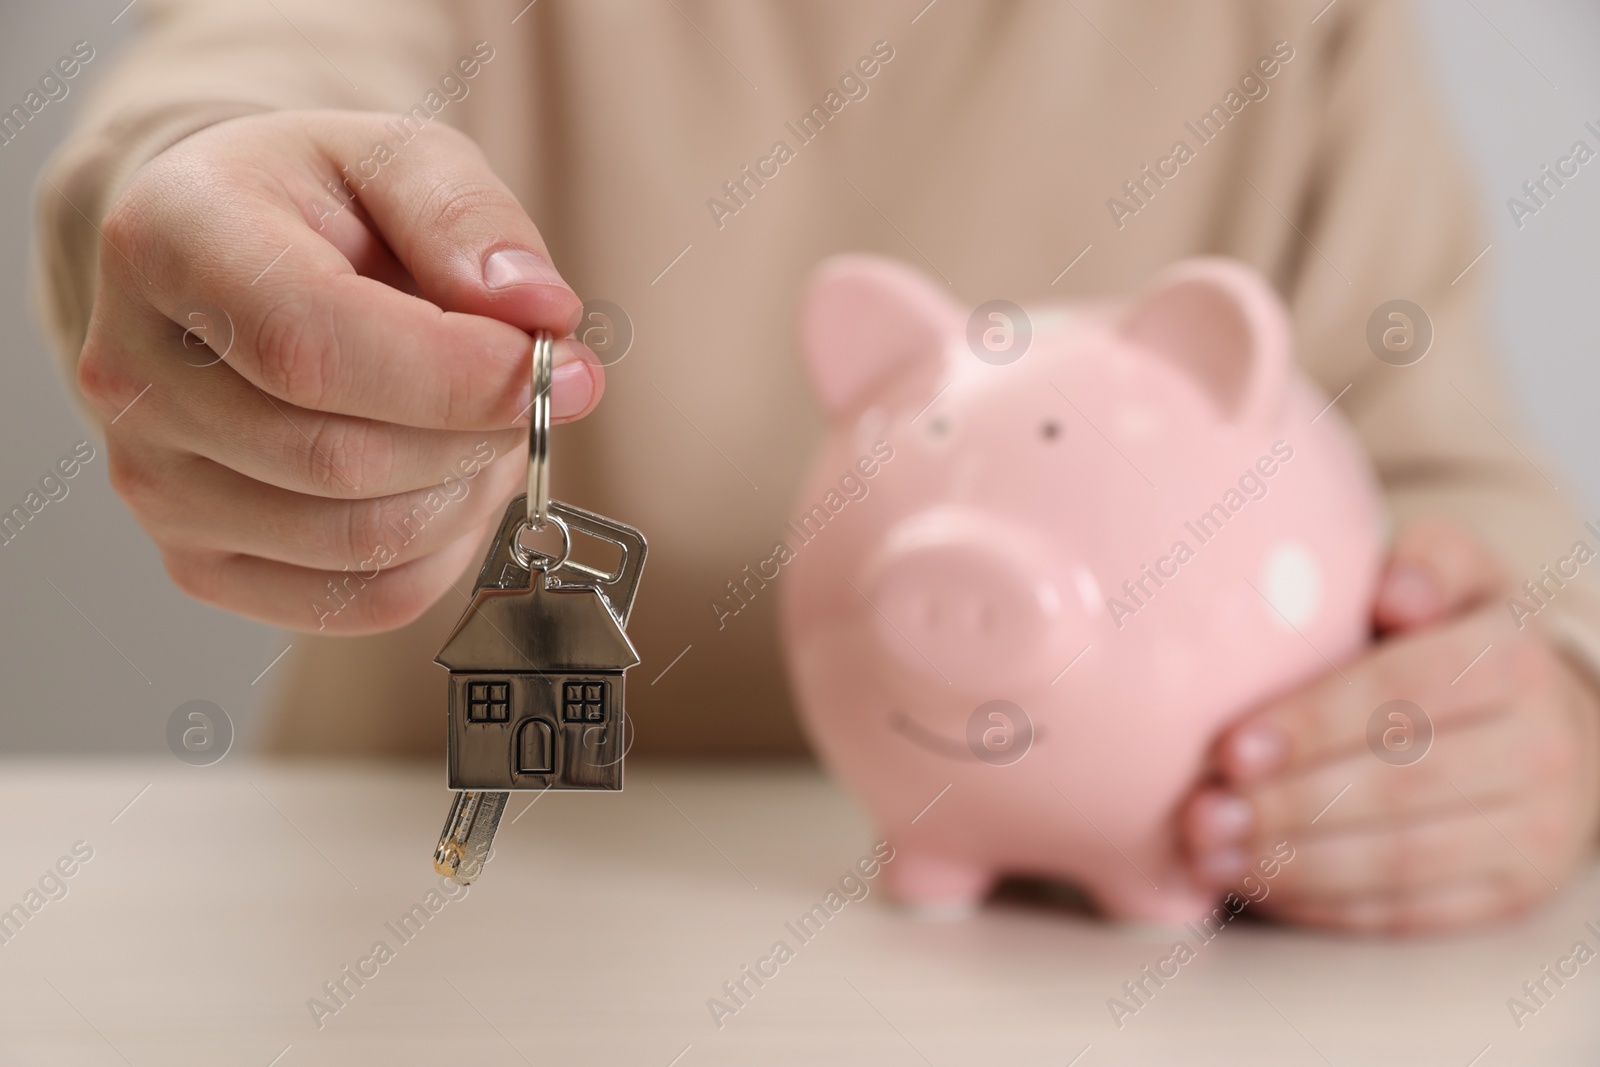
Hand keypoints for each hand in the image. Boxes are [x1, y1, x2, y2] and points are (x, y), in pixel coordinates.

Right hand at [77, 111, 598, 632]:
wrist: (237, 263)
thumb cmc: (319, 209)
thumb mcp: (399, 156)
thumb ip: (469, 218)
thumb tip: (536, 312)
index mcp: (168, 244)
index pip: (315, 348)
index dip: (460, 377)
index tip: (561, 365)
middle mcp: (134, 375)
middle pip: (345, 460)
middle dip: (479, 433)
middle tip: (530, 389)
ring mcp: (155, 482)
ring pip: (365, 542)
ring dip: (468, 491)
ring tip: (482, 424)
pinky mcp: (200, 560)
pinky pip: (364, 600)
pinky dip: (443, 551)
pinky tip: (447, 481)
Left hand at [1182, 518, 1599, 932]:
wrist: (1557, 721)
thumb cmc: (1460, 636)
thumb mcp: (1456, 574)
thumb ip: (1425, 563)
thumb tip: (1394, 593)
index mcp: (1515, 662)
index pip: (1403, 695)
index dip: (1312, 726)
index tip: (1229, 749)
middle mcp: (1542, 752)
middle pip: (1399, 785)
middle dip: (1287, 805)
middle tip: (1199, 814)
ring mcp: (1536, 834)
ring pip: (1402, 861)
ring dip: (1294, 864)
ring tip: (1208, 855)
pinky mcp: (1514, 897)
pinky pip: (1411, 914)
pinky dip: (1324, 904)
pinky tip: (1258, 883)